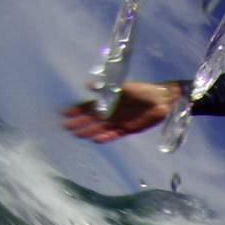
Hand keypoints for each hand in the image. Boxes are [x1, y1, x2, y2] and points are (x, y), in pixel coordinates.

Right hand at [61, 80, 183, 142]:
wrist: (160, 100)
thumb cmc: (141, 91)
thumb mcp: (122, 87)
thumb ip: (105, 88)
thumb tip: (87, 85)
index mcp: (108, 101)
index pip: (88, 106)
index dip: (76, 110)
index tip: (64, 113)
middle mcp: (110, 112)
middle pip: (91, 119)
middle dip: (79, 123)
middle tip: (67, 127)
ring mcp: (118, 122)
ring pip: (100, 128)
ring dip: (90, 131)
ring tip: (78, 135)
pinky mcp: (127, 129)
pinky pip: (114, 134)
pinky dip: (106, 137)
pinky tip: (97, 139)